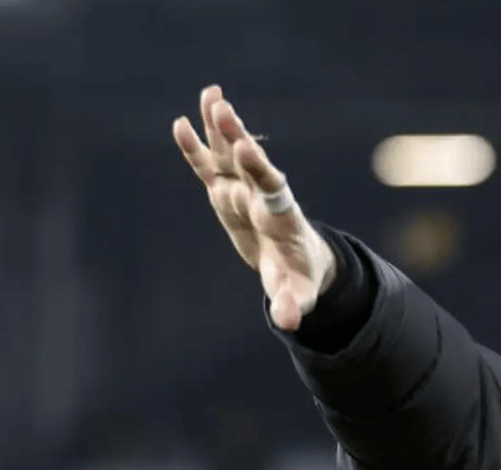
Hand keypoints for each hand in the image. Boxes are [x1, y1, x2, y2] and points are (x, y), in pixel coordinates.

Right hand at [172, 86, 336, 330]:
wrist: (298, 264)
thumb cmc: (300, 279)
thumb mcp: (297, 295)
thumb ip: (292, 305)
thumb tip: (288, 324)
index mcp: (283, 218)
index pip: (273, 188)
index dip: (261, 169)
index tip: (252, 149)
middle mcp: (264, 197)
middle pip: (250, 163)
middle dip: (237, 138)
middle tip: (223, 108)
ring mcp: (245, 192)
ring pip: (231, 155)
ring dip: (221, 128)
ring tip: (212, 94)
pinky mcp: (227, 194)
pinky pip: (210, 167)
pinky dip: (197, 148)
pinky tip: (182, 122)